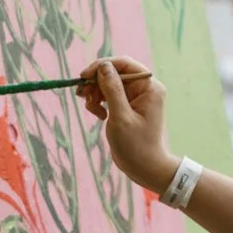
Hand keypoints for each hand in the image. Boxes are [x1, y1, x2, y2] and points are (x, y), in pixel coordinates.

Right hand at [77, 56, 178, 193]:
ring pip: (108, 84)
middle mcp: (144, 88)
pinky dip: (99, 102)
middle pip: (114, 73)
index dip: (102, 66)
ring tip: (92, 110)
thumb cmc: (136, 146)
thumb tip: (104, 66)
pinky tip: (99, 115)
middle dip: (96, 83)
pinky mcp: (127, 106)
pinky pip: (109, 96)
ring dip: (95, 94)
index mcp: (149, 87)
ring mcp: (136, 97)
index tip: (84, 77)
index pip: (124, 64)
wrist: (144, 168)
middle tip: (83, 96)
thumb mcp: (121, 117)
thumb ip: (112, 89)